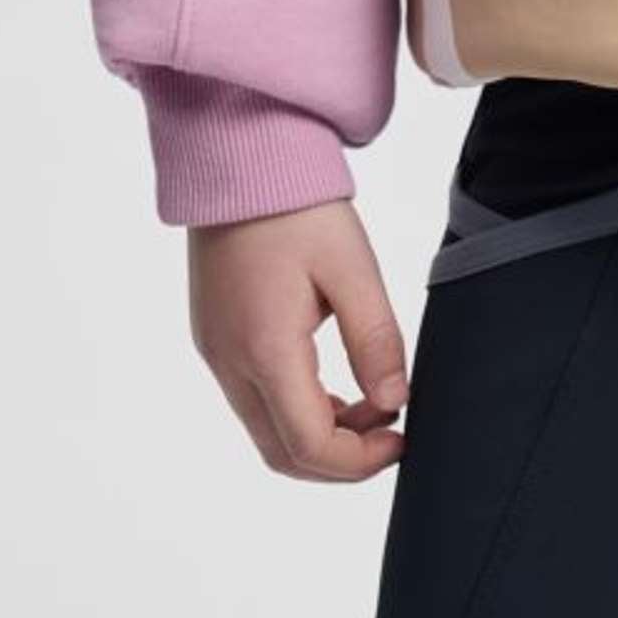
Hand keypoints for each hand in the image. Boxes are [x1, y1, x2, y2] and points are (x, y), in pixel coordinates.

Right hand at [186, 197, 410, 481]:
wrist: (239, 156)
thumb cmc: (297, 205)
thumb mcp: (351, 266)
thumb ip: (374, 339)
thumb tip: (394, 403)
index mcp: (264, 349)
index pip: (309, 446)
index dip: (360, 461)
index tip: (403, 438)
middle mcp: (229, 363)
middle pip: (281, 453)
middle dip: (340, 459)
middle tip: (391, 432)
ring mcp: (215, 352)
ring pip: (265, 430)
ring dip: (318, 434)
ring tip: (371, 401)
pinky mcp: (214, 337)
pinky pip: (253, 399)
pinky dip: (295, 409)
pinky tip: (333, 381)